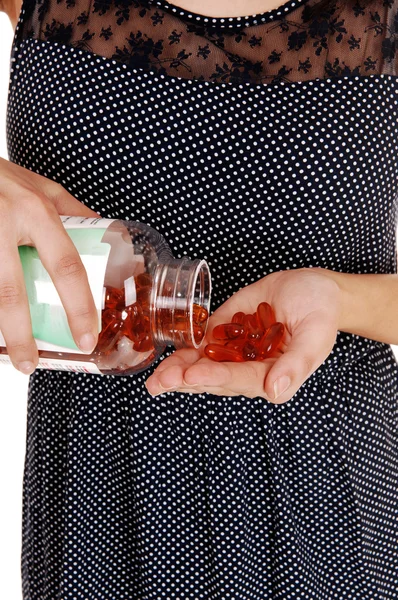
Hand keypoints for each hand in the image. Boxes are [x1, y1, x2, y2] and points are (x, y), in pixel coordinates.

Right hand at [0, 157, 100, 373]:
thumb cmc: (0, 176)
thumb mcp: (41, 186)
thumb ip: (72, 212)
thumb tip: (105, 235)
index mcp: (36, 211)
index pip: (66, 266)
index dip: (78, 306)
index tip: (86, 337)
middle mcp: (4, 223)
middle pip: (12, 292)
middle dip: (22, 334)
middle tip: (31, 363)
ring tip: (7, 354)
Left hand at [145, 268, 341, 403]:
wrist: (315, 288)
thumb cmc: (321, 312)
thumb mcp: (316, 336)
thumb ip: (296, 365)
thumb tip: (275, 392)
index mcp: (271, 375)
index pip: (239, 380)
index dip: (214, 377)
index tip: (191, 375)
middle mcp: (249, 367)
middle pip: (214, 377)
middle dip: (185, 379)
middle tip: (160, 381)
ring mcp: (236, 350)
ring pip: (203, 363)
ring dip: (179, 368)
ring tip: (156, 376)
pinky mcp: (226, 330)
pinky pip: (203, 341)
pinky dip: (185, 347)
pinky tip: (166, 354)